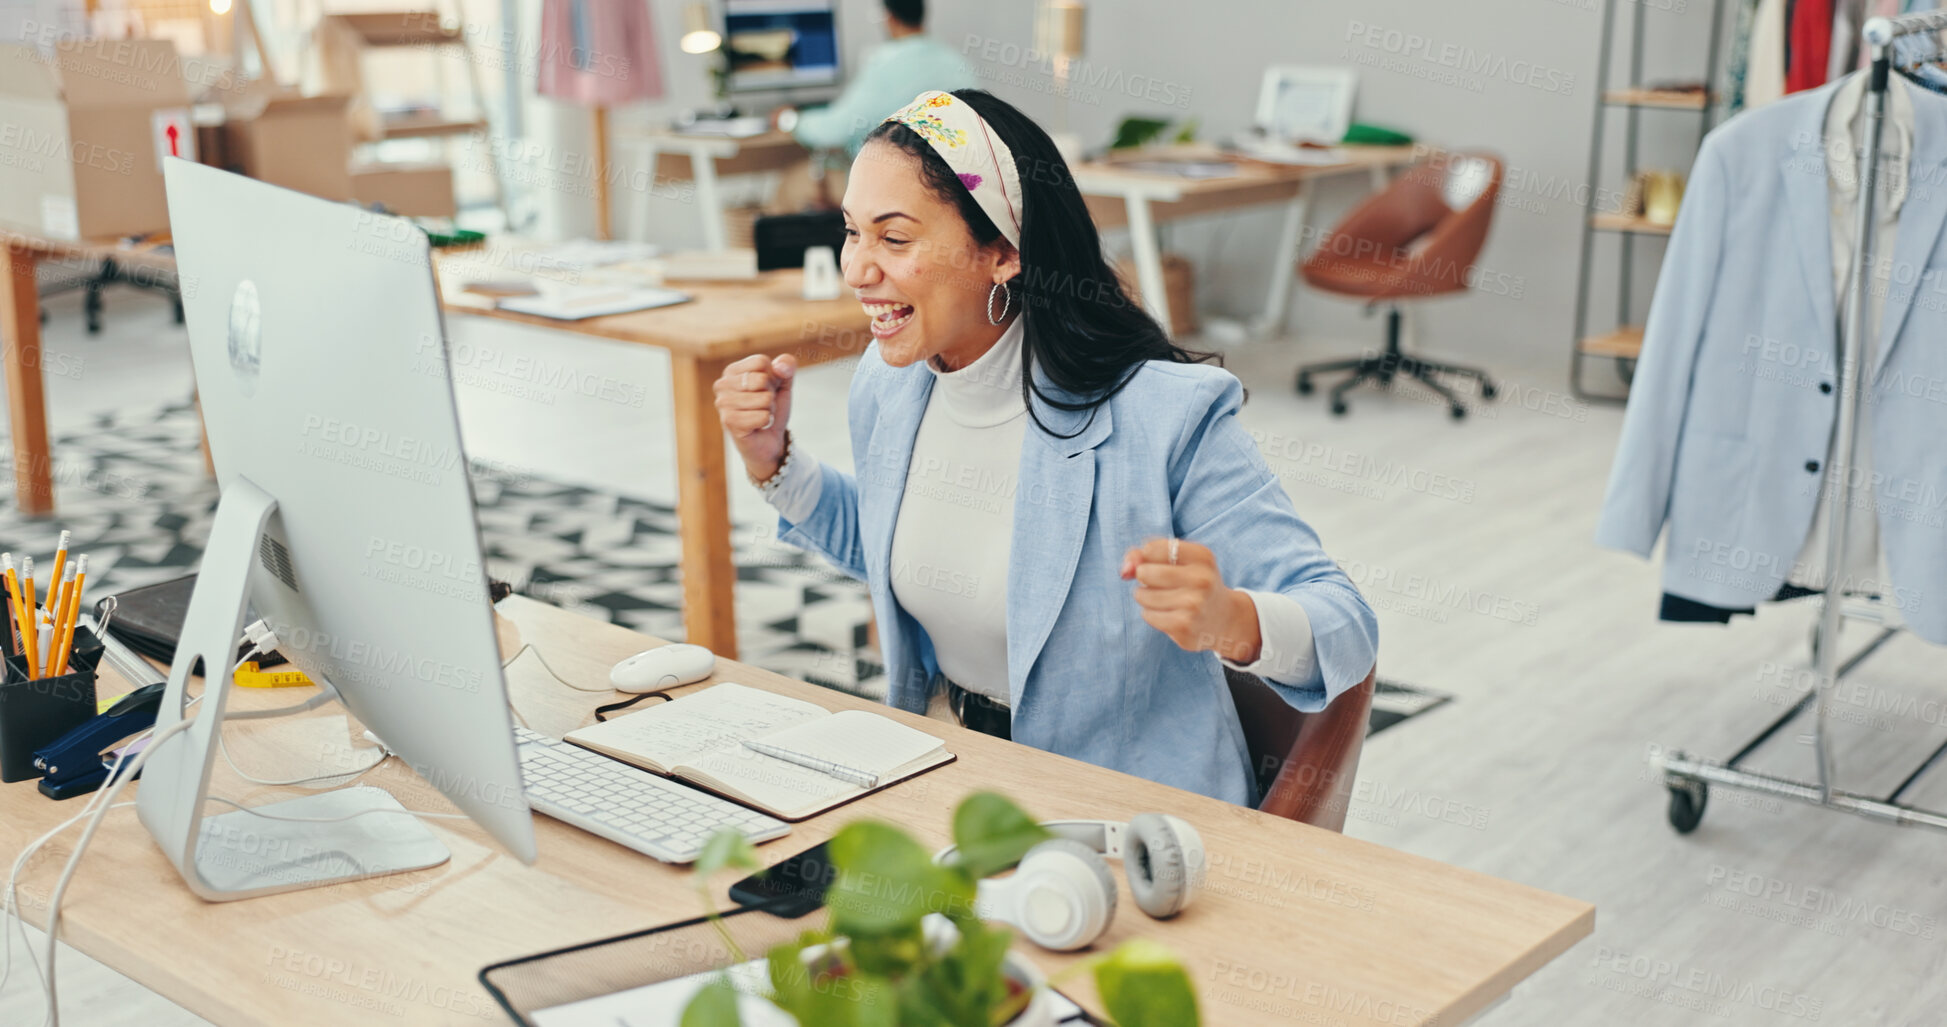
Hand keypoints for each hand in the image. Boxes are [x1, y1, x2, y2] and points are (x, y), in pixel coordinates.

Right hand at [714, 353, 795, 480]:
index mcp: (732, 371)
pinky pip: (763, 416)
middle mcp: (722, 384)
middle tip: (763, 406)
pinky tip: (758, 426)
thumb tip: (780, 367)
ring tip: (760, 415)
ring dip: (770, 410)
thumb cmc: (770, 408)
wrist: (768, 440)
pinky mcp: (729, 421)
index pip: (762, 362)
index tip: (766, 390)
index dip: (773, 377)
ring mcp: (723, 403)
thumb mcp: (783, 383)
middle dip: (771, 395)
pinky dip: (767, 422)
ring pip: (765, 399)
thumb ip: (786, 366)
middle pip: (763, 380)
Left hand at [1121, 537, 1261, 662]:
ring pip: (1143, 595)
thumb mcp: (1179, 561)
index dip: (1145, 557)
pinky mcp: (1184, 626)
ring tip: (1165, 599)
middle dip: (1143, 577)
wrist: (1224, 618)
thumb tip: (1124, 570)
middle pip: (1145, 572)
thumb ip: (1145, 555)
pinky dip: (1151, 614)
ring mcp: (1193, 604)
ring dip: (1145, 597)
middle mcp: (1201, 578)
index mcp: (1202, 556)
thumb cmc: (1193, 584)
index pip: (1151, 548)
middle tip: (1158, 583)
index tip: (1156, 563)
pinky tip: (1169, 614)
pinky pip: (1148, 615)